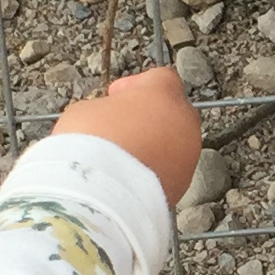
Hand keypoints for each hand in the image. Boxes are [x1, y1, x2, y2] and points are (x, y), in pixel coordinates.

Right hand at [53, 63, 201, 208]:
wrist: (102, 196)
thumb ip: (108, 109)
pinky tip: (129, 179)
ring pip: (174, 144)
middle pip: (171, 112)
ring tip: (122, 159)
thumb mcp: (87, 111)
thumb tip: (111, 121)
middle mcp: (184, 123)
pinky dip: (154, 172)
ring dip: (154, 147)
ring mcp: (188, 157)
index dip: (135, 85)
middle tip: (120, 127)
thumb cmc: (91, 145)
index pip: (160, 78)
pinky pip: (169, 171)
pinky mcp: (183, 187)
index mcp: (164, 94)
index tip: (115, 96)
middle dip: (148, 117)